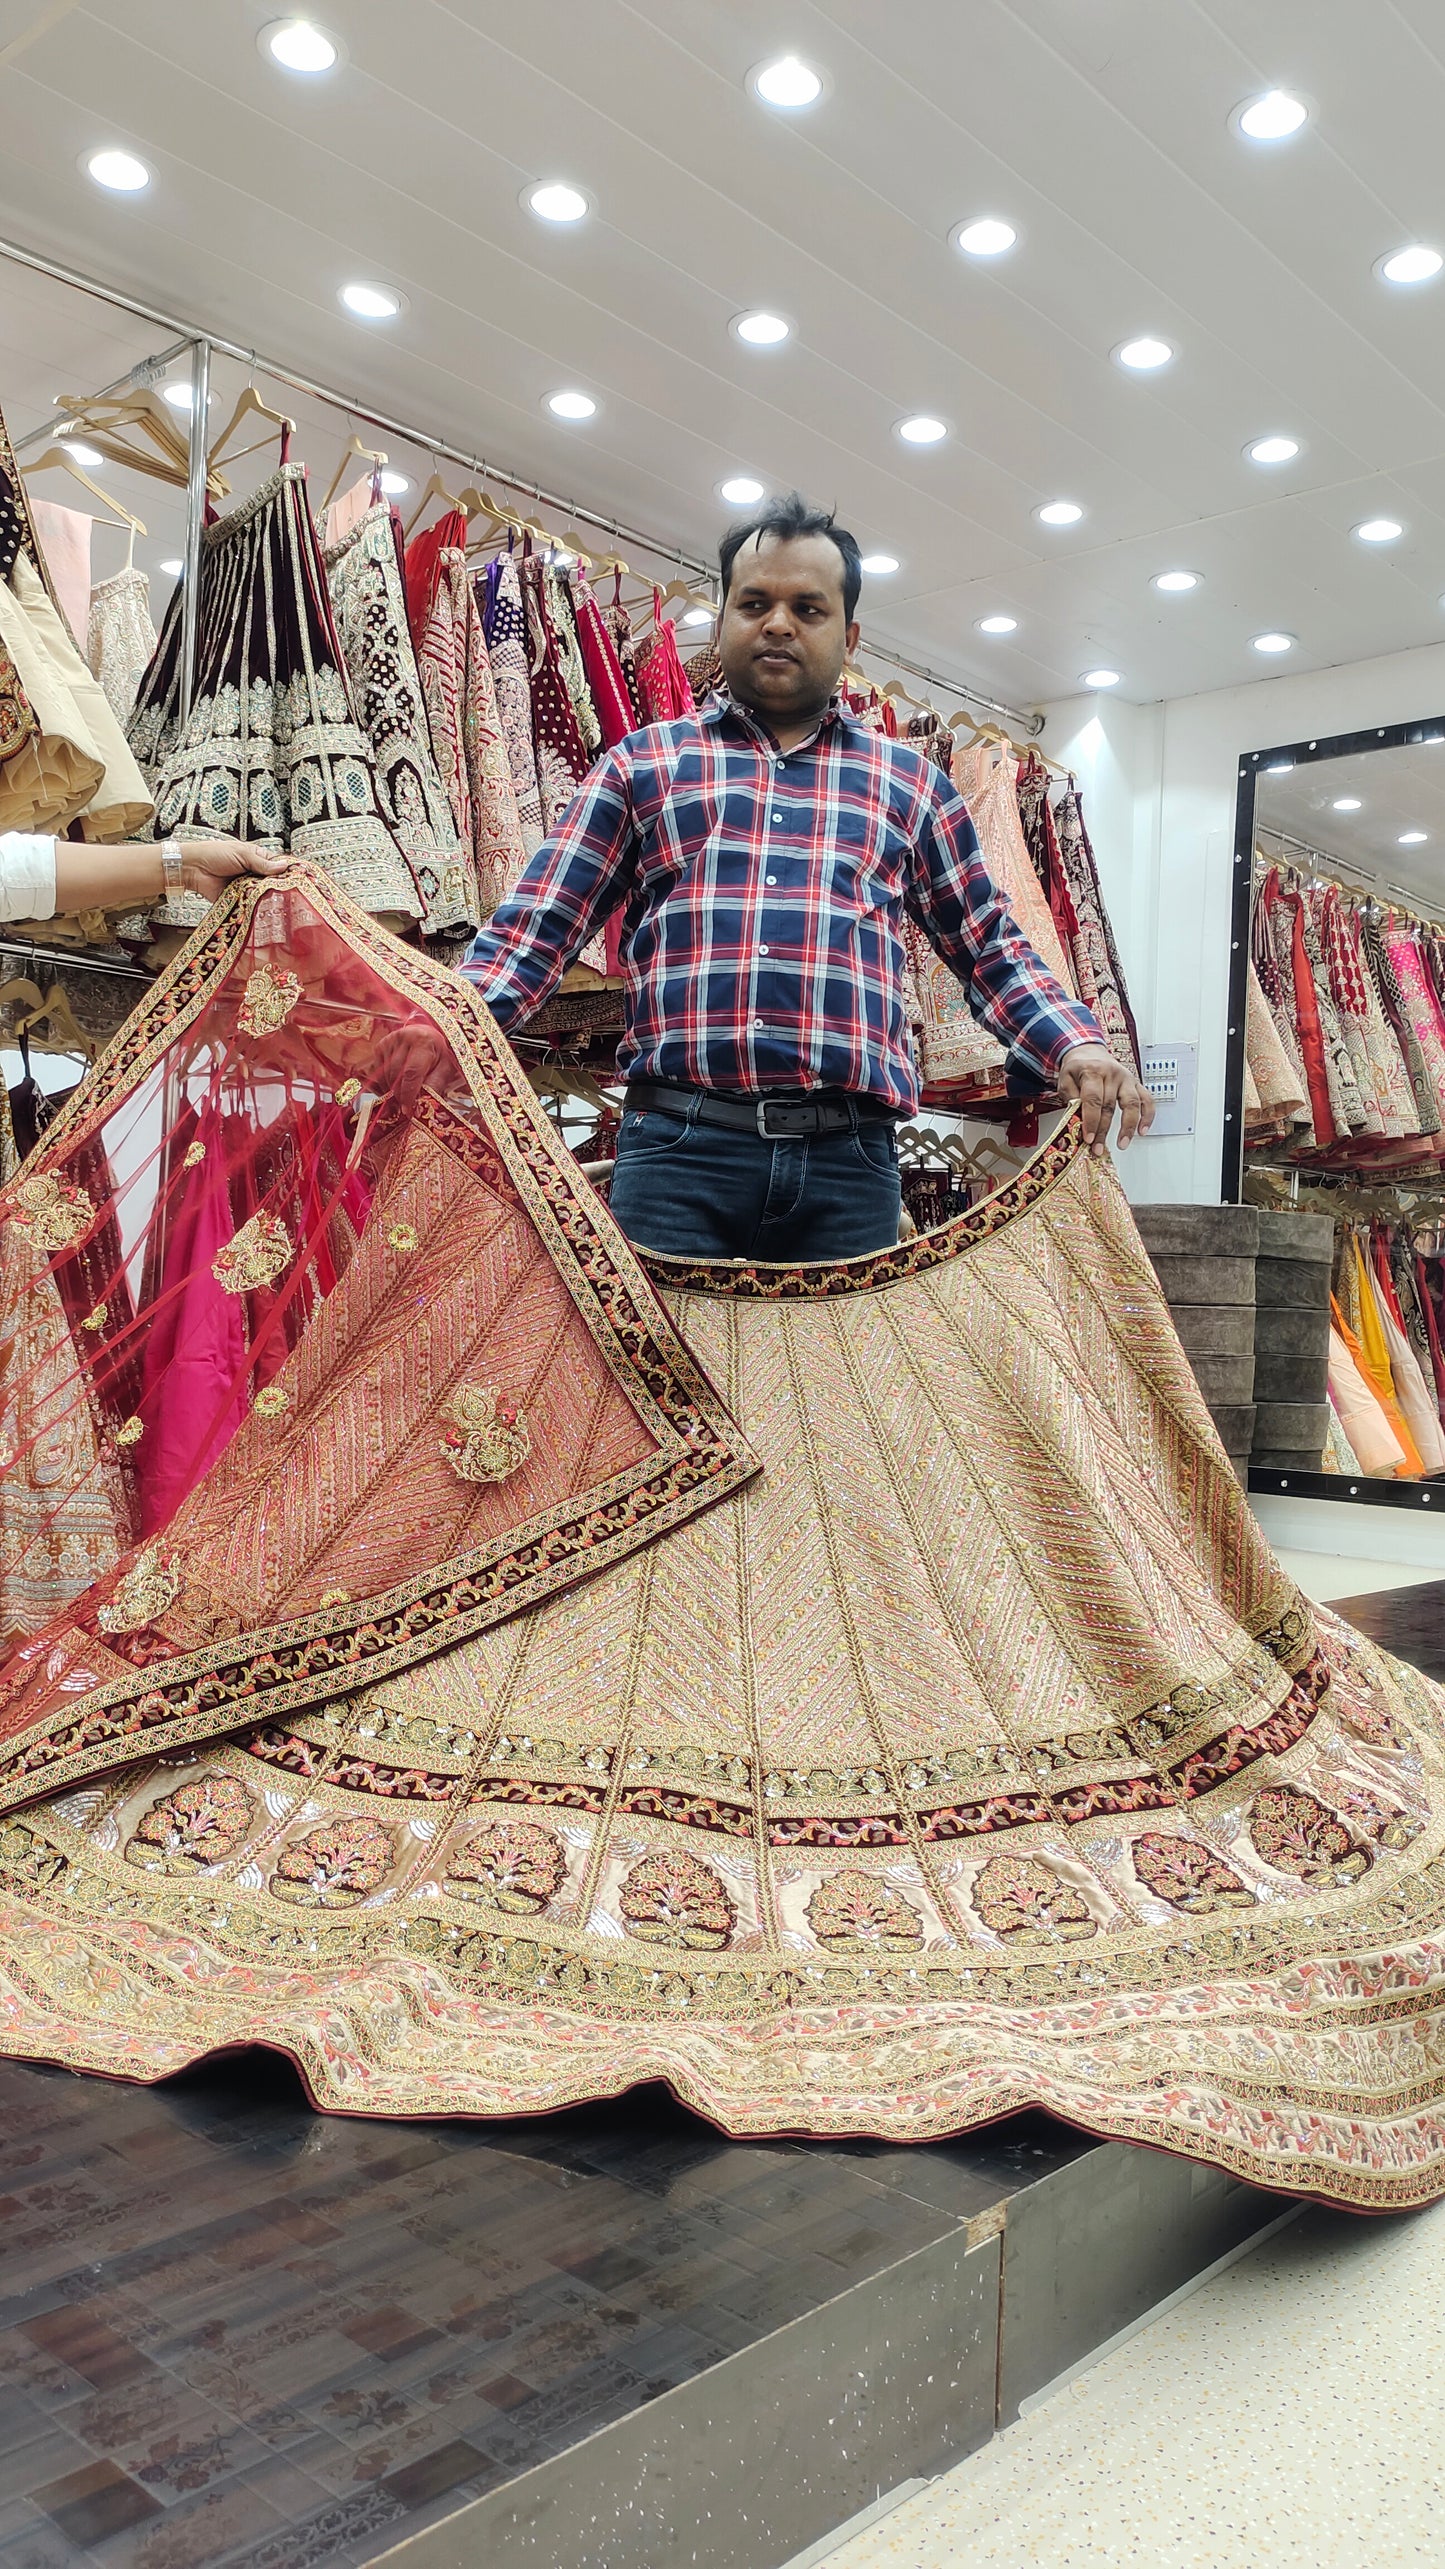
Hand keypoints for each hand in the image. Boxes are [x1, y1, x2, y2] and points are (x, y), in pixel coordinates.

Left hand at [177, 838, 288, 902]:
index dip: (290, 872)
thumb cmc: (215, 854)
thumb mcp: (242, 854)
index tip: (303, 879)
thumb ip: (263, 863)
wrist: (192, 868)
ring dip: (271, 900)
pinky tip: (267, 912)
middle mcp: (255, 875)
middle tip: (297, 896)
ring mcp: (248, 889)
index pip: (279, 866)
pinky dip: (257, 909)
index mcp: (258, 859)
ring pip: (264, 896)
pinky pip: (251, 907)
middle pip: (274, 884)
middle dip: (282, 889)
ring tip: (285, 906)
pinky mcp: (239, 902)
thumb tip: (285, 867)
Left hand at [1055, 1043, 1154, 1157]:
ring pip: (1131, 1104)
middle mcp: (1112, 1074)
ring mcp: (1126, 1079)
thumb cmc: (1078, 1067)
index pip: (1093, 1099)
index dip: (1091, 1121)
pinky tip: (1142, 1131)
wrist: (1089, 1051)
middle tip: (1098, 1148)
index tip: (1089, 1138)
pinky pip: (1146, 1100)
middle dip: (1104, 1131)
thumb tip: (1078, 1120)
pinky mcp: (1136, 1084)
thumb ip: (1070, 1098)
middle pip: (1110, 1107)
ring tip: (1122, 1143)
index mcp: (1092, 1071)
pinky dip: (1147, 1116)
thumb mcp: (1065, 1079)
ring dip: (1128, 1127)